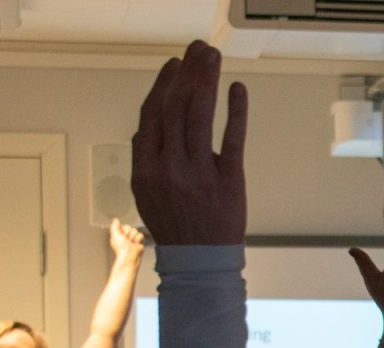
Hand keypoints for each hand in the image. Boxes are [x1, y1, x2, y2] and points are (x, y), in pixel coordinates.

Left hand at [109, 219, 145, 263]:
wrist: (130, 256)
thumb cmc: (121, 248)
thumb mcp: (115, 235)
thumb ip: (114, 226)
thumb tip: (116, 220)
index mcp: (118, 234)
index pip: (122, 226)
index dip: (123, 229)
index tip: (121, 235)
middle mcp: (125, 236)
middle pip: (129, 227)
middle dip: (128, 233)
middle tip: (127, 240)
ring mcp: (132, 239)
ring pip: (135, 230)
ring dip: (133, 237)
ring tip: (131, 243)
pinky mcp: (139, 241)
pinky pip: (141, 235)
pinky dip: (138, 239)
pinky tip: (136, 244)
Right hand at [131, 41, 246, 245]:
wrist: (200, 261)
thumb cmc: (176, 224)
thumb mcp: (146, 191)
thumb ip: (146, 156)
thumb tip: (149, 123)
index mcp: (146, 168)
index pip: (153, 115)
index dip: (163, 85)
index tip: (174, 65)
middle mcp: (170, 168)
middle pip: (177, 108)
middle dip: (188, 73)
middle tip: (198, 50)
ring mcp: (199, 174)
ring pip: (200, 116)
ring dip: (207, 81)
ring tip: (213, 58)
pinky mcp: (229, 181)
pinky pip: (233, 139)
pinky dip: (236, 111)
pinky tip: (237, 89)